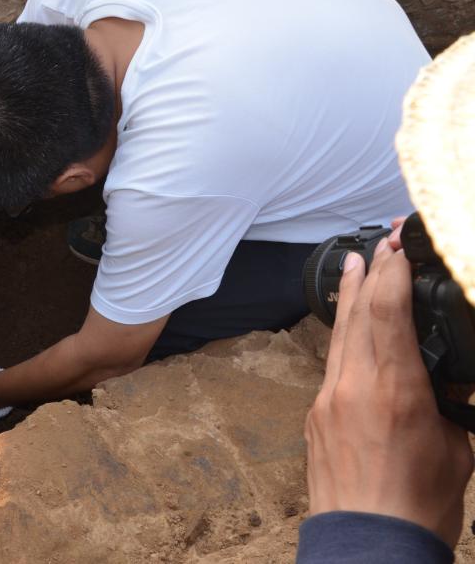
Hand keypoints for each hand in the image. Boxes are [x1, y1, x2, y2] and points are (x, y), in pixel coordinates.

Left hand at [305, 238, 473, 546]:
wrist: (368, 543)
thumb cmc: (419, 504)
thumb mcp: (458, 447)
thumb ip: (450, 402)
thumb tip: (450, 376)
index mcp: (395, 391)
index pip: (387, 313)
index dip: (391, 272)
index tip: (398, 245)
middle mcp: (354, 387)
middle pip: (357, 314)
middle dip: (370, 272)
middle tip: (380, 241)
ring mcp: (329, 400)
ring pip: (338, 334)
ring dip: (349, 296)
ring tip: (355, 263)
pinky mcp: (316, 416)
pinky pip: (330, 362)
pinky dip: (341, 334)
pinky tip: (347, 324)